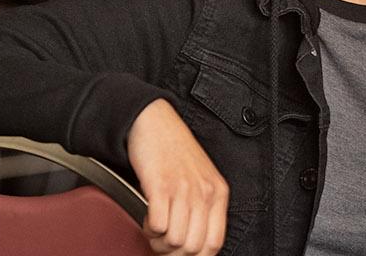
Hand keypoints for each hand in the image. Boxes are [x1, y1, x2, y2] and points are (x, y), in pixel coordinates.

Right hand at [127, 99, 229, 254]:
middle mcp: (204, 192)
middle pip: (193, 247)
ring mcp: (184, 189)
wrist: (154, 122)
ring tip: (154, 229)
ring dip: (159, 242)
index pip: (214, 243)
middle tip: (163, 243)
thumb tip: (195, 242)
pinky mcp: (161, 185)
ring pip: (175, 241)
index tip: (181, 253)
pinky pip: (158, 226)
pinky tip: (148, 218)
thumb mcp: (201, 178)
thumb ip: (203, 206)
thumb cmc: (174, 150)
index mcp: (218, 193)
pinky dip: (149, 229)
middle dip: (173, 253)